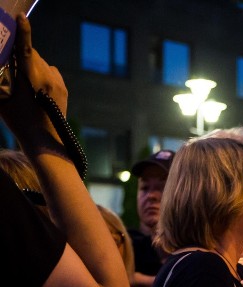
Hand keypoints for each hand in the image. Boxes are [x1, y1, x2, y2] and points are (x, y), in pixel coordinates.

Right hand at [0, 15, 67, 142]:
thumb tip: (3, 65)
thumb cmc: (18, 122)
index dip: (23, 31)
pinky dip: (42, 73)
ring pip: (40, 62)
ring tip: (24, 83)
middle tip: (11, 68)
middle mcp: (47, 77)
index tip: (21, 17)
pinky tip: (36, 87)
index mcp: (32, 79)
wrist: (45, 140)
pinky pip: (50, 71)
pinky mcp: (64, 87)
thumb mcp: (2, 99)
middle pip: (31, 54)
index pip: (26, 49)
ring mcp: (58, 82)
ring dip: (31, 65)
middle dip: (20, 56)